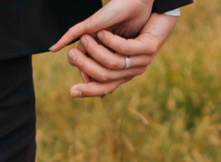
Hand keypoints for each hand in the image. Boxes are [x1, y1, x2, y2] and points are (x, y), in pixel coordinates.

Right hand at [51, 0, 178, 97]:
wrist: (144, 2)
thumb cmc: (123, 19)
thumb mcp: (103, 37)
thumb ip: (90, 50)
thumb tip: (73, 61)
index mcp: (122, 71)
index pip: (105, 87)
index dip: (88, 91)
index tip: (71, 92)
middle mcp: (133, 69)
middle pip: (106, 76)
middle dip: (86, 65)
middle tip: (72, 54)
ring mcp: (143, 59)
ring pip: (113, 62)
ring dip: (95, 50)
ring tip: (86, 38)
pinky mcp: (149, 47)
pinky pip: (125, 48)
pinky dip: (110, 41)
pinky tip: (101, 33)